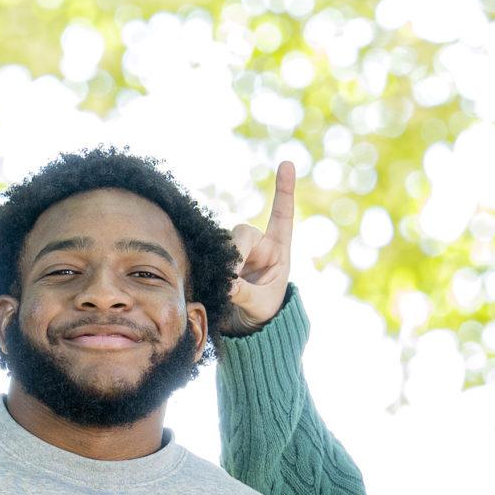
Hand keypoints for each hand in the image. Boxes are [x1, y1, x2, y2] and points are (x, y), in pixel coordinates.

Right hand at [219, 159, 296, 335]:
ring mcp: (236, 253)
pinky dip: (208, 268)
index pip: (282, 216)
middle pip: (242, 233)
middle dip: (236, 253)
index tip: (286, 163)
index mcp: (277, 251)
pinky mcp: (217, 261)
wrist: (246, 330)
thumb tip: (227, 284)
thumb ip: (245, 293)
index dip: (284, 190)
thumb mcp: (261, 305)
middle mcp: (257, 246)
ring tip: (227, 291)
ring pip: (223, 245)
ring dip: (223, 264)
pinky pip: (209, 255)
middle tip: (232, 278)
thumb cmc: (262, 315)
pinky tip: (209, 284)